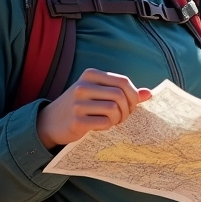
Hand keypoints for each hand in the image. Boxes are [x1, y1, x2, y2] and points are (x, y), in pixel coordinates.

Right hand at [36, 68, 151, 147]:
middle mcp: (83, 86)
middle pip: (121, 96)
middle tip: (122, 116)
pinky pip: (105, 123)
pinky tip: (100, 126)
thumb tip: (149, 94)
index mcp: (91, 74)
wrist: (51, 121)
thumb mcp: (100, 93)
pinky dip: (108, 127)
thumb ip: (124, 92)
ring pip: (114, 110)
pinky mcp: (76, 120)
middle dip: (127, 109)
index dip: (133, 96)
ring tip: (112, 121)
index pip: (123, 81)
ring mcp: (78, 103)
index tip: (131, 106)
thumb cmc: (81, 105)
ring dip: (118, 119)